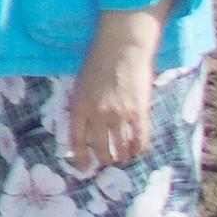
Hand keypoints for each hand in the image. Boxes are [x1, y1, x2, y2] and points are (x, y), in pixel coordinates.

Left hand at [68, 39, 158, 170]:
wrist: (121, 48)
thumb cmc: (98, 62)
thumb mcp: (81, 84)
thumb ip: (83, 106)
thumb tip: (86, 128)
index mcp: (79, 106)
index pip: (77, 140)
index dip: (81, 157)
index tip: (83, 167)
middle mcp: (98, 114)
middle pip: (100, 147)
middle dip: (103, 159)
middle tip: (107, 162)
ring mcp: (119, 114)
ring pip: (121, 147)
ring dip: (122, 156)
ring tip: (123, 157)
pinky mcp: (139, 112)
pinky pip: (139, 139)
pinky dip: (138, 149)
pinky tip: (137, 150)